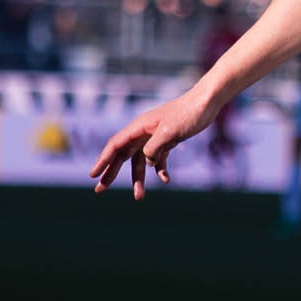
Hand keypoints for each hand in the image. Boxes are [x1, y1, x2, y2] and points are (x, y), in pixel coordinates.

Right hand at [89, 90, 216, 198]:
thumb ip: (154, 148)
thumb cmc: (188, 114)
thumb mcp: (169, 132)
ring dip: (139, 178)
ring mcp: (155, 137)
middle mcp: (143, 132)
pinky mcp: (168, 140)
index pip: (115, 145)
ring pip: (141, 161)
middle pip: (122, 155)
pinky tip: (166, 180)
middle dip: (111, 173)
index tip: (93, 175)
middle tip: (100, 191)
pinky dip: (160, 170)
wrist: (206, 102)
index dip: (103, 161)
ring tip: (138, 197)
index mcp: (139, 127)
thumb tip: (147, 163)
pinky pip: (159, 159)